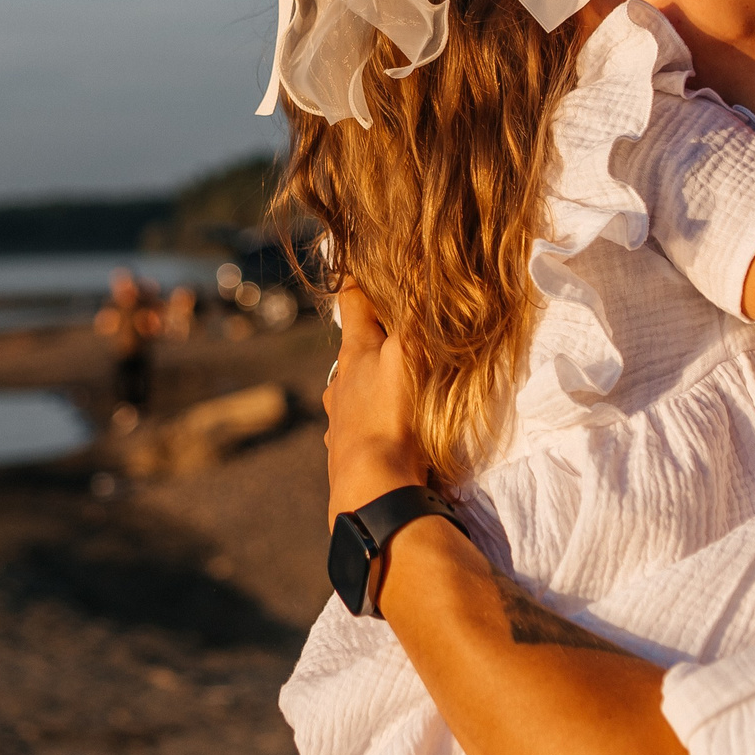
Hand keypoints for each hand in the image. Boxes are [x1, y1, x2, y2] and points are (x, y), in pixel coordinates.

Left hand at [321, 286, 428, 521]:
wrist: (372, 487)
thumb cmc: (391, 415)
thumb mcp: (408, 355)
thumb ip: (413, 316)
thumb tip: (416, 269)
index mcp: (354, 354)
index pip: (352, 304)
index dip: (358, 283)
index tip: (360, 267)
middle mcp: (340, 383)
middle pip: (353, 350)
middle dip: (369, 338)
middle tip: (391, 329)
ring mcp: (339, 419)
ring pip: (351, 389)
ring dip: (367, 382)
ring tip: (389, 383)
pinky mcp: (345, 451)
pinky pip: (356, 426)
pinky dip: (368, 419)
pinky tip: (380, 427)